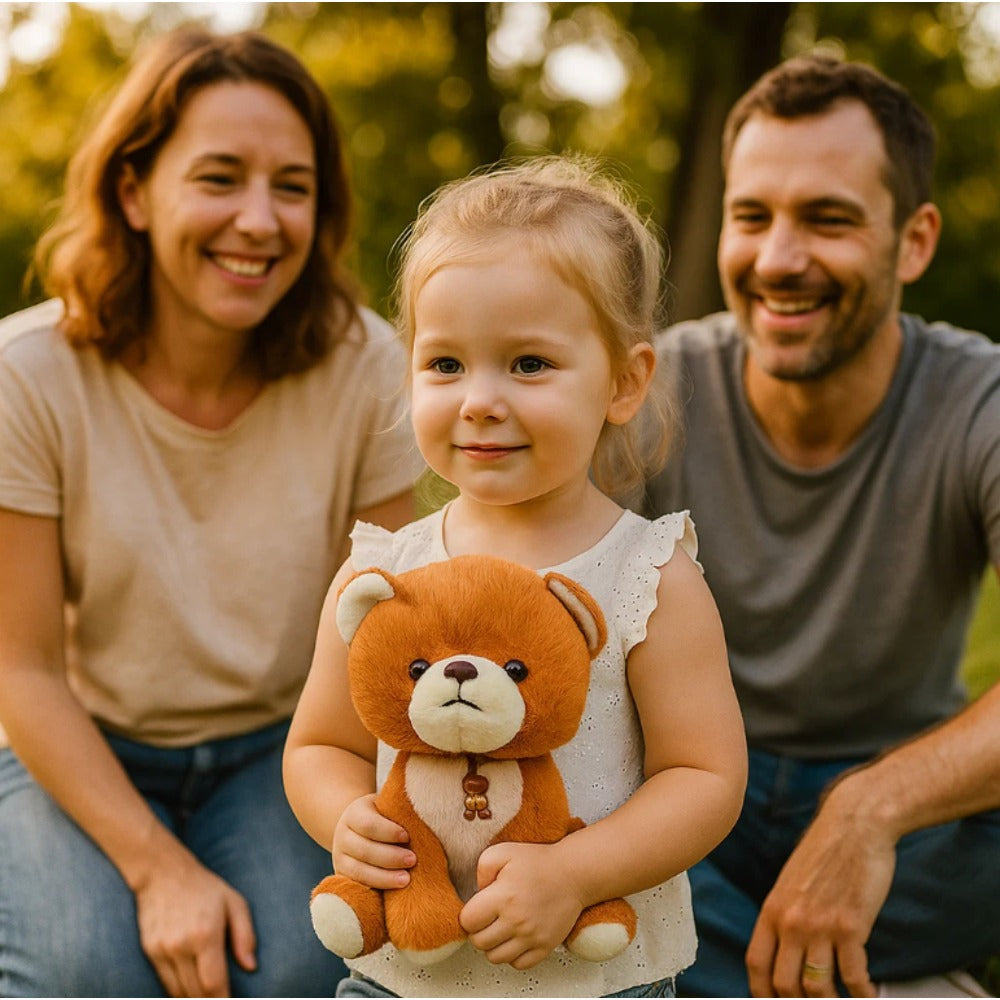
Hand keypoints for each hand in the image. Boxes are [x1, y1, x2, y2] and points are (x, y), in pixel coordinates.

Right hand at [132, 847, 255, 997]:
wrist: (163, 873)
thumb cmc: (205, 888)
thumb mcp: (234, 903)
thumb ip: (245, 935)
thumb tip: (251, 966)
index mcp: (205, 934)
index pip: (213, 983)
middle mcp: (181, 946)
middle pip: (195, 993)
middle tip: (221, 999)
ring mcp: (162, 950)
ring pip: (178, 992)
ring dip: (194, 999)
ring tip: (209, 996)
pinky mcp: (150, 952)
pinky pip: (165, 983)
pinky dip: (178, 992)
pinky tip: (191, 991)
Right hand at [332, 793, 414, 889]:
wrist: (356, 830)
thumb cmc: (381, 817)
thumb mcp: (385, 807)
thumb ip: (398, 812)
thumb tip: (424, 820)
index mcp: (354, 813)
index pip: (368, 824)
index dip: (389, 832)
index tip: (407, 837)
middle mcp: (342, 835)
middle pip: (365, 850)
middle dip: (391, 857)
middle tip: (413, 860)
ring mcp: (339, 857)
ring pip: (359, 871)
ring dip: (384, 877)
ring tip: (406, 879)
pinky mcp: (342, 876)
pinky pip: (358, 885)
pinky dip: (376, 887)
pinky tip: (392, 889)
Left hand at [460, 842, 583, 969]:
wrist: (573, 874)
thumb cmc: (539, 862)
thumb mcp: (503, 852)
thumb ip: (482, 869)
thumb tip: (476, 891)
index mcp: (503, 897)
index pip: (468, 922)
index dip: (468, 915)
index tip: (476, 909)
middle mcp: (516, 921)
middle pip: (479, 943)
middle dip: (478, 931)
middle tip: (486, 920)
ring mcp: (532, 937)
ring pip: (496, 958)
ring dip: (493, 945)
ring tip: (500, 929)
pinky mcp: (545, 947)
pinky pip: (518, 964)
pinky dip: (513, 955)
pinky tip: (515, 938)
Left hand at [745, 787, 895, 997]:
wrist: (854, 824)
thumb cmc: (825, 852)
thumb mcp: (791, 882)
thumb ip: (785, 914)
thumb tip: (785, 948)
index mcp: (772, 910)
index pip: (756, 964)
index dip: (762, 993)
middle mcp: (791, 922)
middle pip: (784, 985)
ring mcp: (820, 926)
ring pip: (817, 990)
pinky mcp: (851, 927)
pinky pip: (854, 978)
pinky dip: (863, 994)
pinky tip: (869, 995)